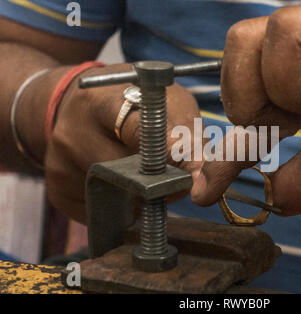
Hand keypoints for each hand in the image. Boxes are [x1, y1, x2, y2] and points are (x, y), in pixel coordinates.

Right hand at [45, 64, 202, 221]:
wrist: (75, 107)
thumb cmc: (130, 101)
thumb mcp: (164, 100)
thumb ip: (186, 134)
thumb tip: (201, 178)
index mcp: (101, 101)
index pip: (138, 132)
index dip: (170, 154)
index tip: (190, 171)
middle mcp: (72, 133)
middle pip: (130, 176)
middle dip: (161, 182)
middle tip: (174, 176)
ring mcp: (60, 164)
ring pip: (120, 199)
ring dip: (143, 195)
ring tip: (143, 172)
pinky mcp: (58, 190)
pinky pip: (104, 212)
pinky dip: (123, 204)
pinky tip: (120, 180)